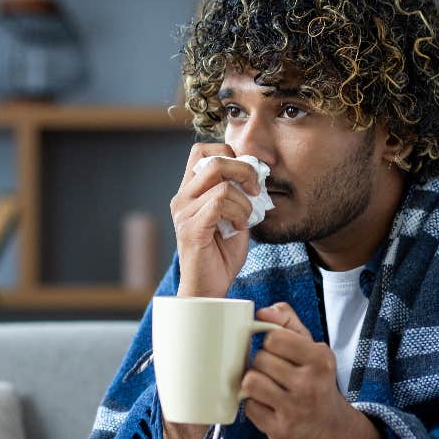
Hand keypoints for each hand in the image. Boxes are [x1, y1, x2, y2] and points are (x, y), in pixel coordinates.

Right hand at [170, 143, 261, 297]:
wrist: (210, 287)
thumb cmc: (222, 254)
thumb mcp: (235, 215)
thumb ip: (240, 193)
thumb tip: (257, 172)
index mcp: (190, 190)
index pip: (203, 150)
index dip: (230, 154)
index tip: (248, 176)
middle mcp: (182, 197)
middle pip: (214, 159)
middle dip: (244, 170)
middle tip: (256, 191)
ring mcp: (183, 212)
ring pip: (222, 183)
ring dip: (244, 201)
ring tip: (245, 219)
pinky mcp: (190, 228)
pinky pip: (219, 203)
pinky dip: (238, 213)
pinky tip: (239, 227)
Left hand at [240, 302, 352, 438]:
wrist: (331, 427)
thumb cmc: (316, 379)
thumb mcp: (312, 347)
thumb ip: (287, 322)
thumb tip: (261, 312)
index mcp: (320, 359)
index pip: (274, 338)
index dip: (270, 343)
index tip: (279, 352)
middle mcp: (310, 385)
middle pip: (260, 360)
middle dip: (262, 364)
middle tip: (275, 372)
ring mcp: (294, 410)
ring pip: (250, 382)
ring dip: (254, 382)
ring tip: (267, 386)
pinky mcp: (280, 430)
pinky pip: (249, 407)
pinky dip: (254, 405)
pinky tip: (269, 405)